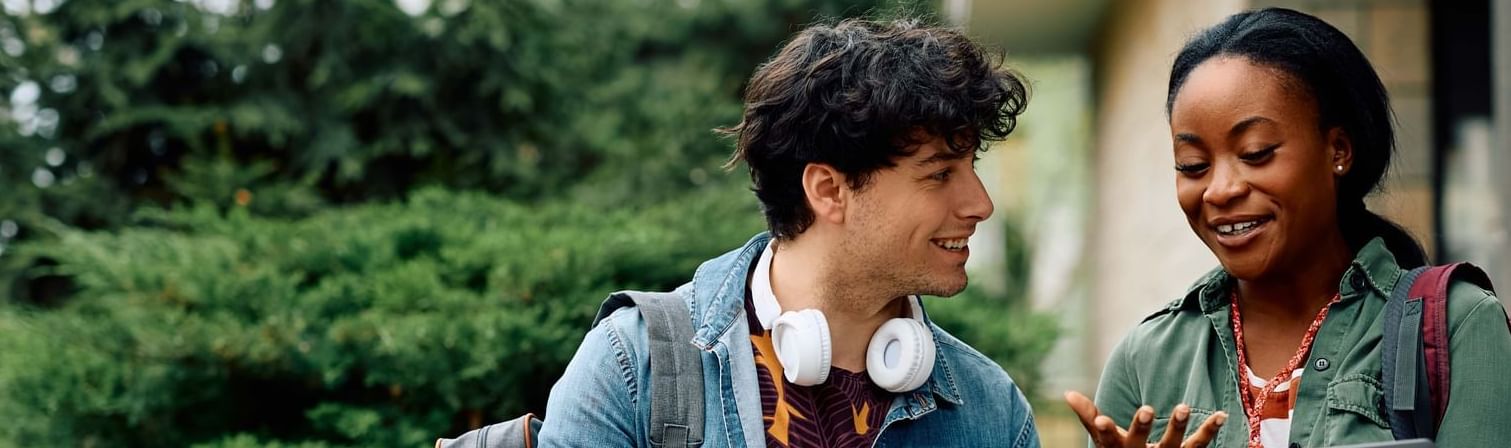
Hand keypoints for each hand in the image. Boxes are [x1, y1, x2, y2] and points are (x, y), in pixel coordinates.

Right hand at [1063, 391, 1227, 447]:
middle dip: (1142, 427)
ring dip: (1178, 427)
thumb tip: (1066, 393)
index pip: (1108, 440)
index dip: (1104, 430)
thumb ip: (1088, 416)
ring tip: (1183, 407)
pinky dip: (1210, 430)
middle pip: (1140, 443)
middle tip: (1147, 408)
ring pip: (1173, 446)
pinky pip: (1199, 445)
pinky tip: (1221, 415)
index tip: (1102, 419)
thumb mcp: (1104, 439)